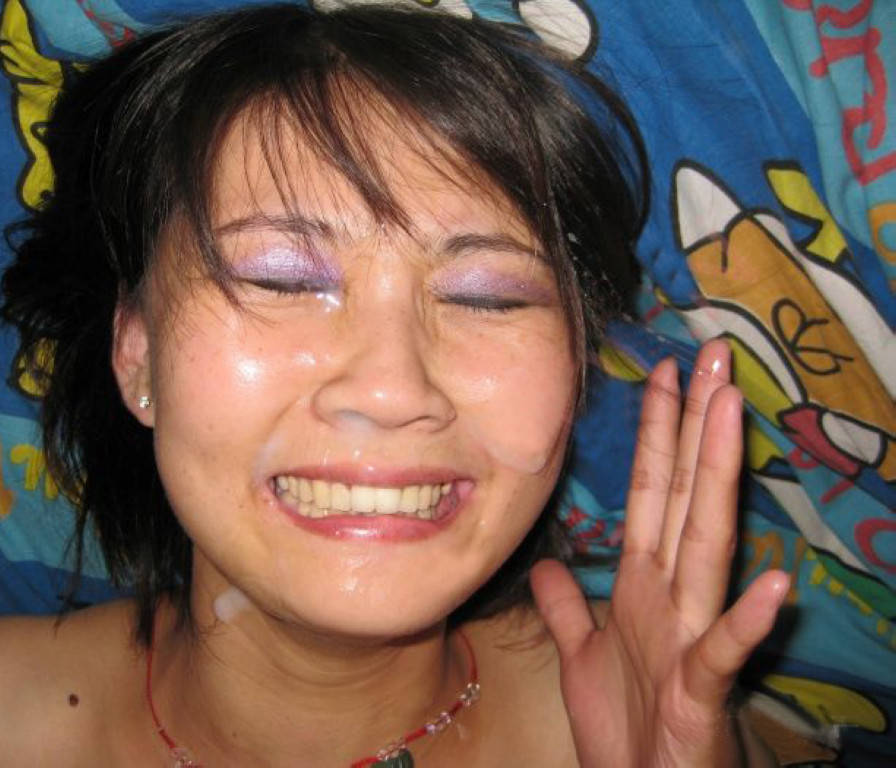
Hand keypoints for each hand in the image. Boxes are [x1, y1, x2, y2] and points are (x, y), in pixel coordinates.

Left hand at [530, 340, 788, 766]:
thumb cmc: (625, 728)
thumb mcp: (584, 655)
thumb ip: (569, 606)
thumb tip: (549, 562)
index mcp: (646, 584)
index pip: (653, 492)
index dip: (656, 433)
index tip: (662, 372)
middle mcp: (675, 597)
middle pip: (686, 497)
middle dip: (696, 426)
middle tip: (712, 356)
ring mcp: (693, 637)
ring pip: (707, 547)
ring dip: (719, 482)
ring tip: (731, 416)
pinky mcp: (703, 690)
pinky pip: (725, 650)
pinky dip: (748, 619)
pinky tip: (775, 582)